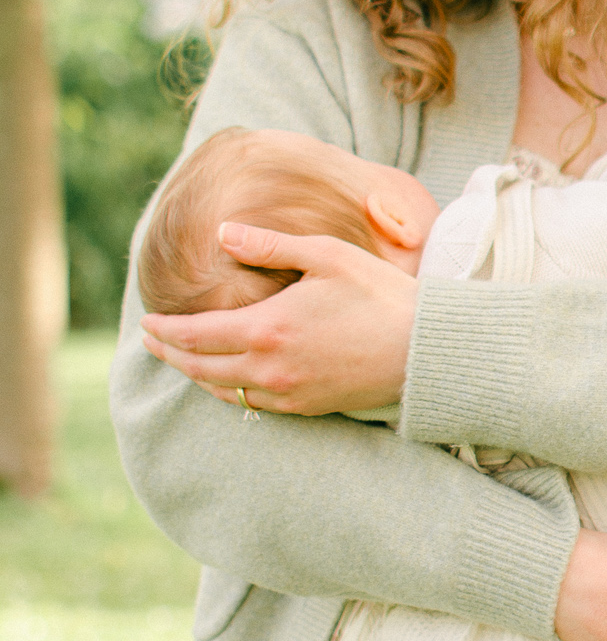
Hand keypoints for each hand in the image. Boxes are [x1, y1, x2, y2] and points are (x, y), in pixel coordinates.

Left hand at [140, 223, 418, 413]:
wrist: (424, 349)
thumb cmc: (380, 295)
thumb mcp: (327, 255)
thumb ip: (271, 245)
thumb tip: (223, 232)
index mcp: (268, 328)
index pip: (196, 335)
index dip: (165, 331)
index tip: (147, 324)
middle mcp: (269, 368)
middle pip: (201, 368)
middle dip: (171, 355)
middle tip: (152, 343)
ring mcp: (287, 393)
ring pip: (223, 392)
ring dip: (196, 376)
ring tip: (184, 360)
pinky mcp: (306, 407)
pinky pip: (252, 406)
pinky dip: (229, 393)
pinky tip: (228, 382)